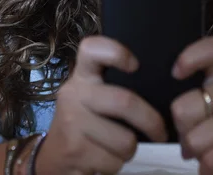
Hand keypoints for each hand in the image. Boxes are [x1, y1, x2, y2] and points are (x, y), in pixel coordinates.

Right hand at [35, 36, 167, 174]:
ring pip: (125, 140)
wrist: (52, 158)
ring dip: (129, 149)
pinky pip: (115, 161)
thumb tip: (161, 93)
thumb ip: (115, 88)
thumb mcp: (92, 98)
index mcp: (82, 76)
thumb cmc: (83, 122)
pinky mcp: (74, 150)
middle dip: (151, 121)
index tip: (135, 65)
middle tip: (160, 132)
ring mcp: (72, 122)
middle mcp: (73, 94)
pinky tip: (103, 158)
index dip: (116, 52)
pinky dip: (117, 165)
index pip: (92, 49)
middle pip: (124, 102)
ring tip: (118, 146)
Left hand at [171, 37, 212, 174]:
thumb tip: (169, 108)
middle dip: (183, 133)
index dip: (190, 56)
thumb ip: (189, 105)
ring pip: (194, 139)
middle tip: (199, 141)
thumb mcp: (204, 117)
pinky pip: (210, 159)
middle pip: (183, 107)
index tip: (176, 74)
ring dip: (197, 155)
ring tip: (212, 155)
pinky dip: (208, 171)